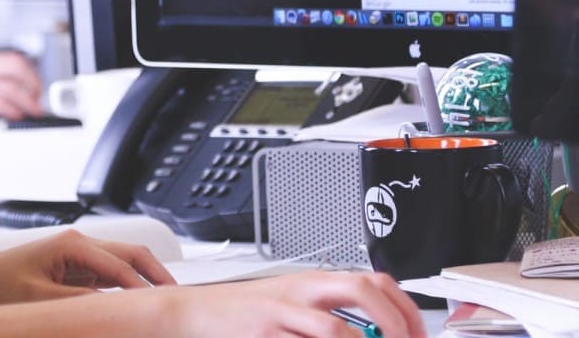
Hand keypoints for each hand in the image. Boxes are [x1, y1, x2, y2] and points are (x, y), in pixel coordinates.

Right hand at [0, 50, 41, 119]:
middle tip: (36, 98)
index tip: (34, 84)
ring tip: (32, 111)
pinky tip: (15, 115)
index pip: (13, 59)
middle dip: (33, 84)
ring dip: (27, 101)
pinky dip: (12, 110)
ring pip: (12, 88)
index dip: (29, 72)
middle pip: (18, 69)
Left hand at [0, 228, 173, 304]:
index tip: (164, 309)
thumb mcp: (39, 300)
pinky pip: (109, 276)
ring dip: (145, 280)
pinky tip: (136, 304)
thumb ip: (79, 303)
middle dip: (157, 274)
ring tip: (166, 302)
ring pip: (123, 263)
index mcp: (73, 245)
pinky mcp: (73, 269)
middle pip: (131, 254)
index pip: (122, 268)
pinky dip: (127, 288)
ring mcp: (77, 256)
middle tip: (180, 299)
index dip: (146, 290)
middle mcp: (79, 245)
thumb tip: (115, 308)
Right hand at [161, 270, 425, 337]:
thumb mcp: (288, 303)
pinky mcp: (264, 332)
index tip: (419, 335)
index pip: (373, 280)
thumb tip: (373, 332)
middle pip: (361, 288)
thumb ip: (326, 311)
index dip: (404, 307)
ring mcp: (282, 312)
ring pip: (335, 327)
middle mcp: (301, 291)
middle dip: (394, 321)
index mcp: (312, 282)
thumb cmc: (242, 313)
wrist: (193, 313)